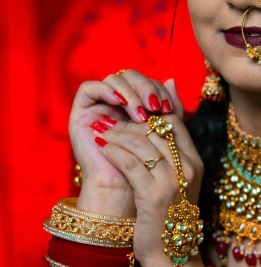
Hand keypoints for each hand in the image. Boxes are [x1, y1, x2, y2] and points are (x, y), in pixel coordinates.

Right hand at [69, 71, 180, 212]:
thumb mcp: (163, 135)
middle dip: (146, 88)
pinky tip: (119, 102)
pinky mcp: (80, 111)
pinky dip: (106, 90)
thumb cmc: (146, 166)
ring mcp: (98, 105)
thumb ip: (171, 111)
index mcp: (135, 104)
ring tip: (140, 114)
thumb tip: (173, 80)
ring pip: (114, 80)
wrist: (125, 190)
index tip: (169, 109)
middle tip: (156, 107)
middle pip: (131, 76)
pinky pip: (89, 88)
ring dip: (130, 94)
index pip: (147, 82)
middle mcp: (115, 102)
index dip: (158, 90)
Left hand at [92, 113, 204, 266]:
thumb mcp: (177, 181)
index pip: (173, 122)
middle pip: (155, 128)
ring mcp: (172, 181)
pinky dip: (113, 153)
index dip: (148, 115)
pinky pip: (129, 163)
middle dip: (128, 123)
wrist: (171, 254)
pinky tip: (103, 151)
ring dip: (116, 136)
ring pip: (140, 142)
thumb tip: (163, 115)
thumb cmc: (169, 217)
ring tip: (102, 135)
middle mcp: (187, 168)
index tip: (128, 118)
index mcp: (195, 162)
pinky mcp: (153, 195)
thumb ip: (170, 152)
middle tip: (109, 124)